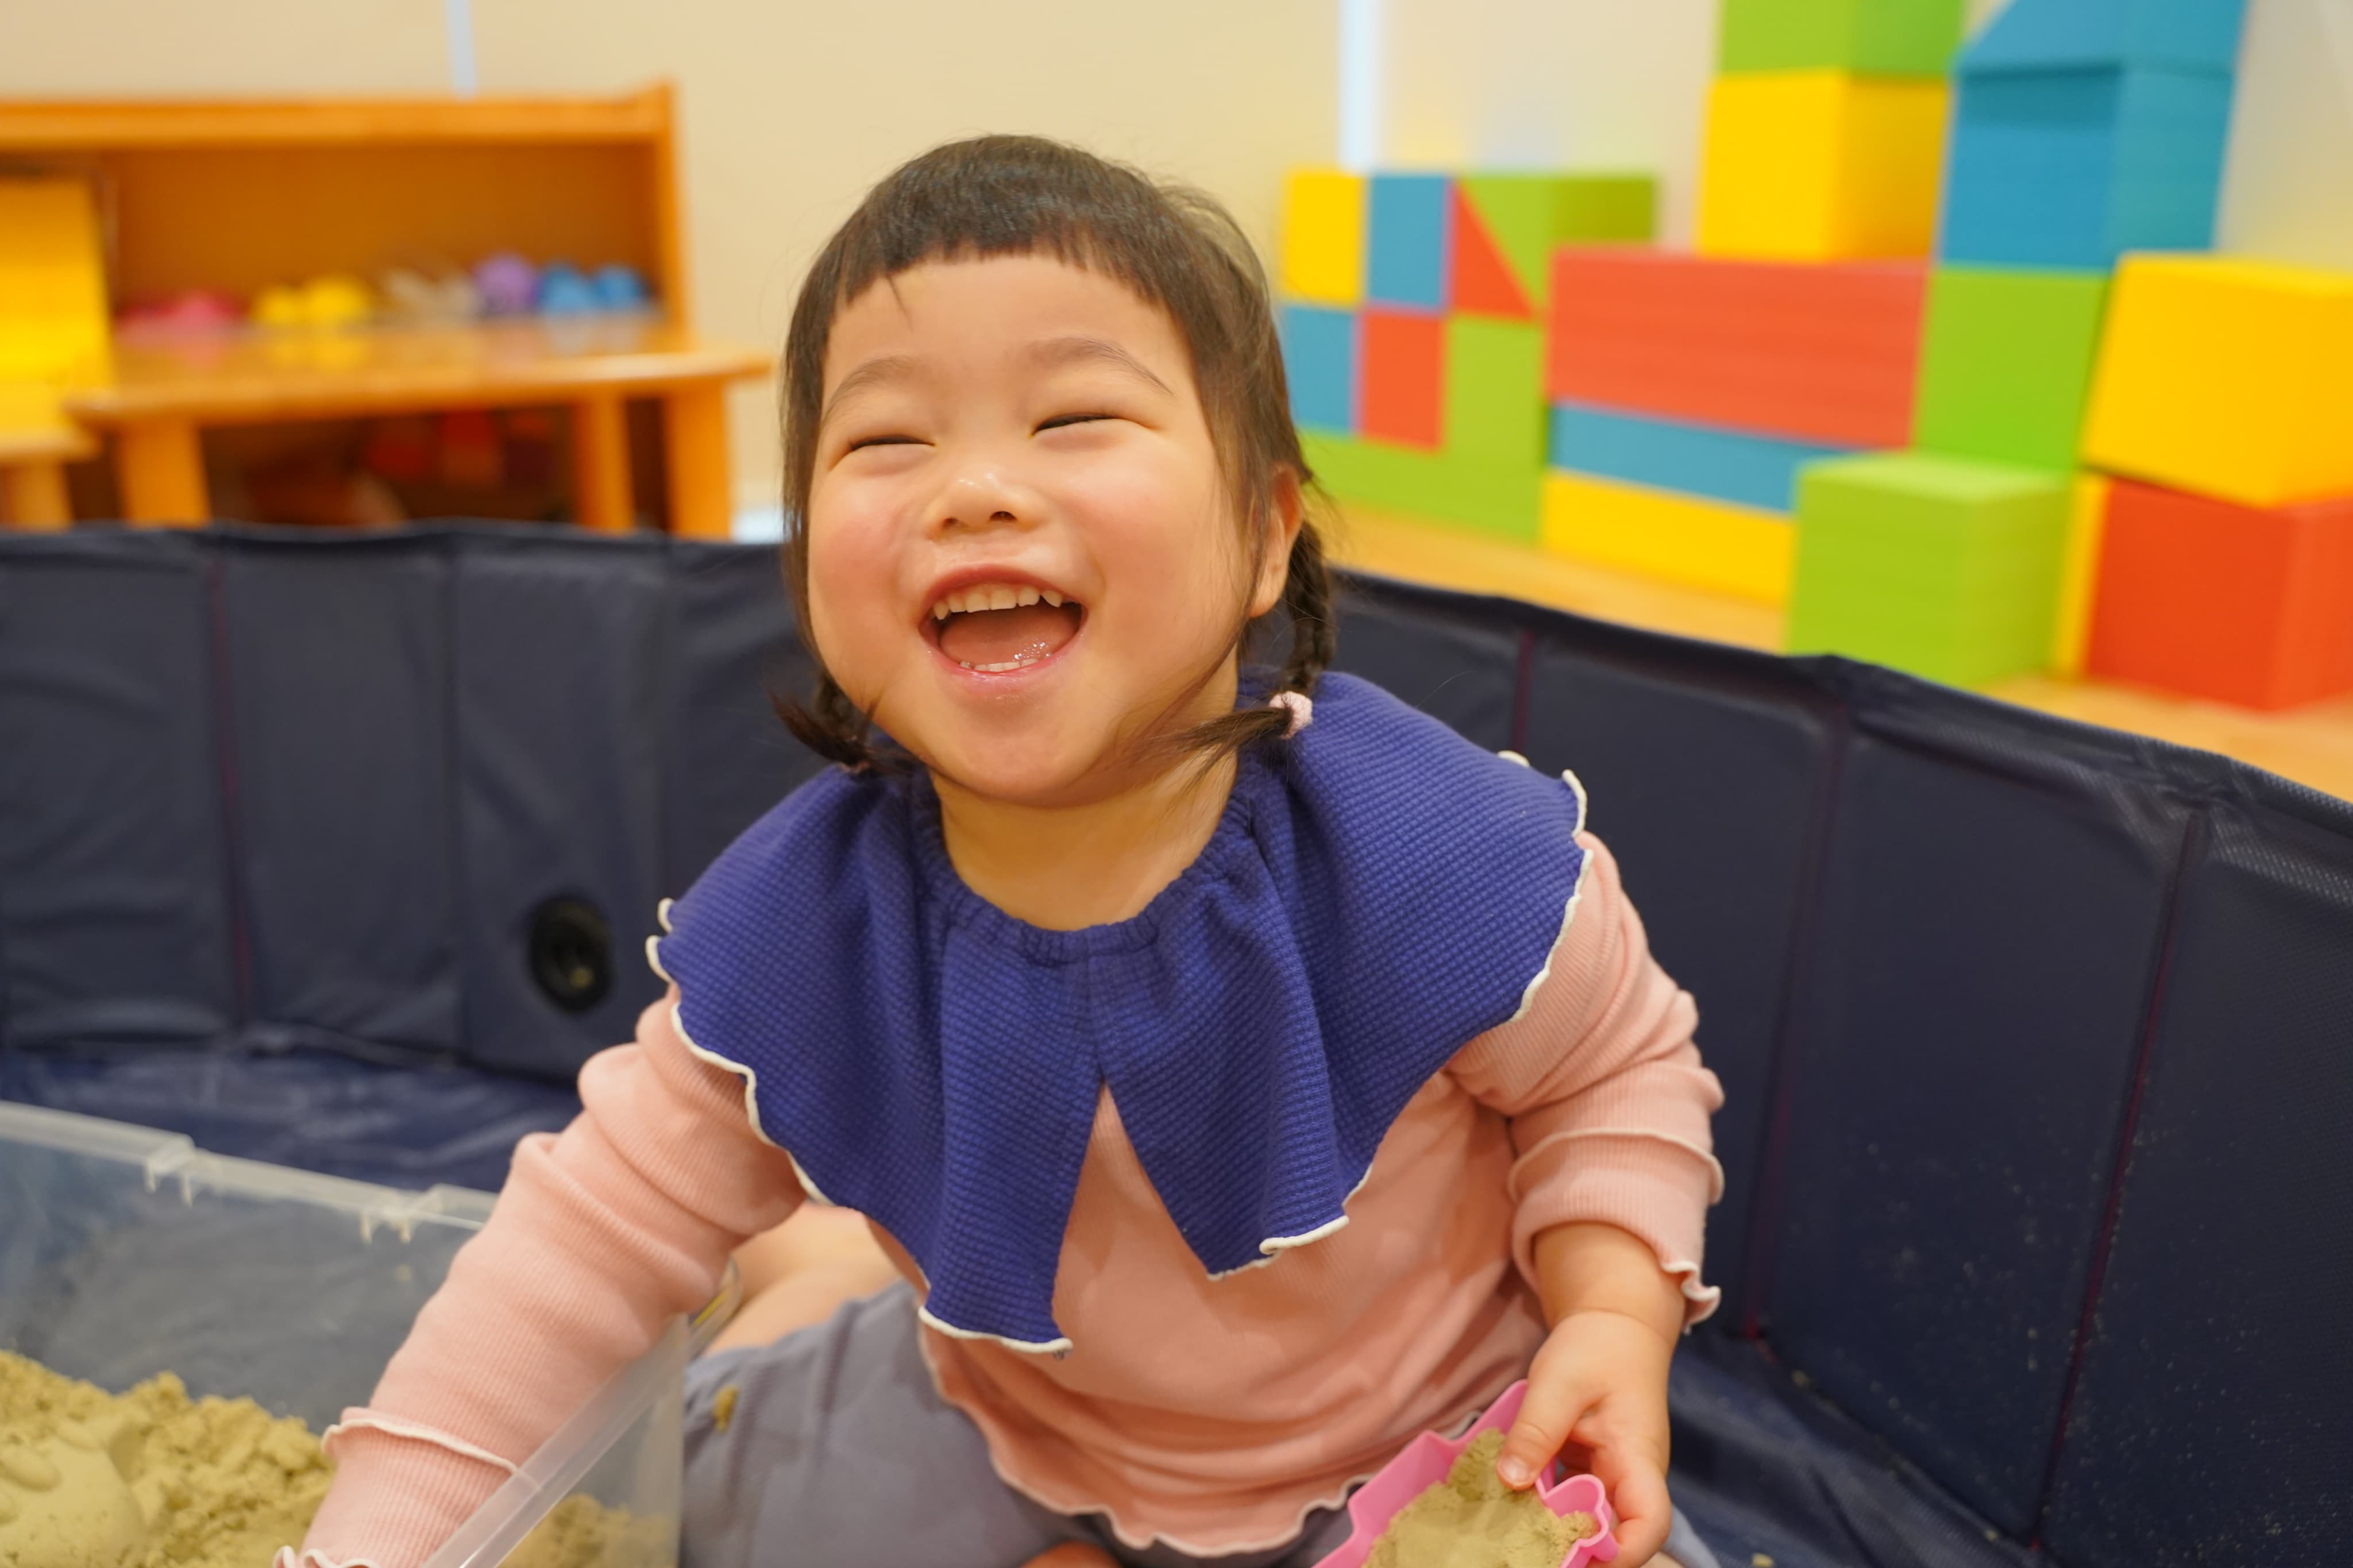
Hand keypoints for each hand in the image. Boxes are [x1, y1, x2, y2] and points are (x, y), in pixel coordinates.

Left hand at [1499, 1222, 1686, 1566]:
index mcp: (1637, 1458)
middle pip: (1616, 1536)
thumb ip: (1536, 1432)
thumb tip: (1509, 1482)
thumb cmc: (1596, 1348)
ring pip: (1588, 1523)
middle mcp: (1629, 1478)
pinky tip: (1506, 1508)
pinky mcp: (1589, 1473)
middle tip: (1520, 1550)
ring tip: (1506, 1537)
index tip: (1577, 1559)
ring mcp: (1610, 1478)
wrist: (1614, 1326)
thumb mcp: (1558, 1383)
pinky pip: (1569, 1503)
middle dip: (1576, 1552)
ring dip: (1553, 1533)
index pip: (1649, 1524)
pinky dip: (1542, 1509)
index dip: (1623, 1553)